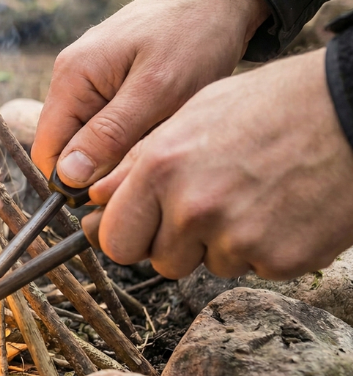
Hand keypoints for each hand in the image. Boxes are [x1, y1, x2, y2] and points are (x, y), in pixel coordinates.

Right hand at [32, 0, 268, 186]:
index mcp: (71, 79)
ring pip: (93, 141)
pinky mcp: (110, 84)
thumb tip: (67, 177)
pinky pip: (110, 126)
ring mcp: (90, 81)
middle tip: (150, 158)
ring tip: (161, 135)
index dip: (75, 180)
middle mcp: (71, 80)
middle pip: (69, 149)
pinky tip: (162, 124)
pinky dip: (135, 135)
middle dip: (105, 165)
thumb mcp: (156, 92)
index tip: (118, 187)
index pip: (48, 151)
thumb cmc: (194, 36)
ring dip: (123, 151)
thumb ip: (109, 136)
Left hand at [84, 48, 352, 280]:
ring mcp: (238, 239)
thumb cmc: (269, 106)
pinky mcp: (281, 260)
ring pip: (207, 266)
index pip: (115, 240)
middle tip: (205, 208)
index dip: (127, 236)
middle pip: (158, 261)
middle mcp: (193, 209)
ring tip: (252, 196)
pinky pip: (253, 269)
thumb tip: (93, 203)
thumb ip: (135, 165)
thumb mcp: (190, 116)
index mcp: (161, 170)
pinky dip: (264, 248)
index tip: (139, 229)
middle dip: (173, 243)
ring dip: (220, 244)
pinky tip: (282, 208)